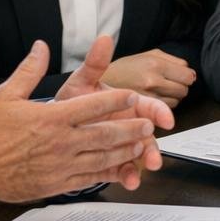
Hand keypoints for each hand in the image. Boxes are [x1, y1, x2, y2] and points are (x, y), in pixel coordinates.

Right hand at [0, 39, 171, 202]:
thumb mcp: (6, 95)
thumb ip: (28, 71)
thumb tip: (41, 46)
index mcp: (51, 118)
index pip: (92, 107)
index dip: (116, 100)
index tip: (133, 96)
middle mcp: (61, 142)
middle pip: (105, 134)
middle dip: (130, 128)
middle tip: (149, 124)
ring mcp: (61, 165)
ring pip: (102, 157)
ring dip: (125, 150)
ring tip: (142, 144)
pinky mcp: (58, 183)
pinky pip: (90, 177)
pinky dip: (109, 172)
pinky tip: (121, 168)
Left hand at [56, 36, 176, 176]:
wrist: (52, 126)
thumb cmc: (72, 102)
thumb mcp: (82, 82)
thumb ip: (96, 63)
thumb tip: (104, 38)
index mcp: (127, 104)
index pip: (149, 106)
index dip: (160, 112)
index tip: (167, 120)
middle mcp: (129, 125)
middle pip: (148, 135)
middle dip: (154, 146)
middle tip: (155, 156)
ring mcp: (122, 144)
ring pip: (139, 154)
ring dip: (143, 163)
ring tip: (143, 172)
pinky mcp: (113, 162)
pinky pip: (124, 170)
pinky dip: (128, 176)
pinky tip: (130, 183)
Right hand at [101, 48, 195, 107]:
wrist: (97, 85)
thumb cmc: (123, 69)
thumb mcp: (146, 55)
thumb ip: (171, 60)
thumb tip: (190, 71)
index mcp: (155, 64)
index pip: (187, 75)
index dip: (187, 76)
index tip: (183, 77)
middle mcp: (152, 81)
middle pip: (184, 90)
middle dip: (180, 87)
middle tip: (169, 85)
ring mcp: (147, 98)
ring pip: (176, 102)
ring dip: (172, 99)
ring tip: (158, 93)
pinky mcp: (142, 111)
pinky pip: (164, 111)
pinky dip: (162, 109)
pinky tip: (152, 102)